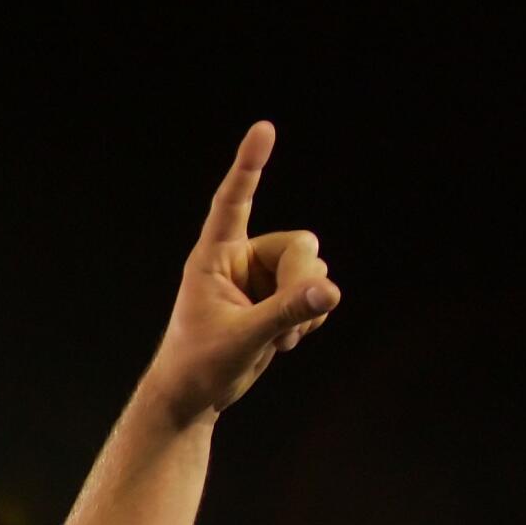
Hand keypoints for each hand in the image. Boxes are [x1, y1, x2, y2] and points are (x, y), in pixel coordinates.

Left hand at [142, 123, 339, 427]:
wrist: (195, 395)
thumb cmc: (200, 365)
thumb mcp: (244, 339)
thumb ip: (287, 313)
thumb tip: (330, 290)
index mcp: (214, 256)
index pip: (233, 202)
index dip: (249, 165)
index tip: (264, 129)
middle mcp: (240, 259)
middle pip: (299, 245)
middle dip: (303, 281)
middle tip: (291, 321)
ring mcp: (261, 278)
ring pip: (312, 268)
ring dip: (306, 306)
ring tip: (277, 339)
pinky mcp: (277, 298)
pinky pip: (315, 292)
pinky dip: (310, 317)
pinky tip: (286, 341)